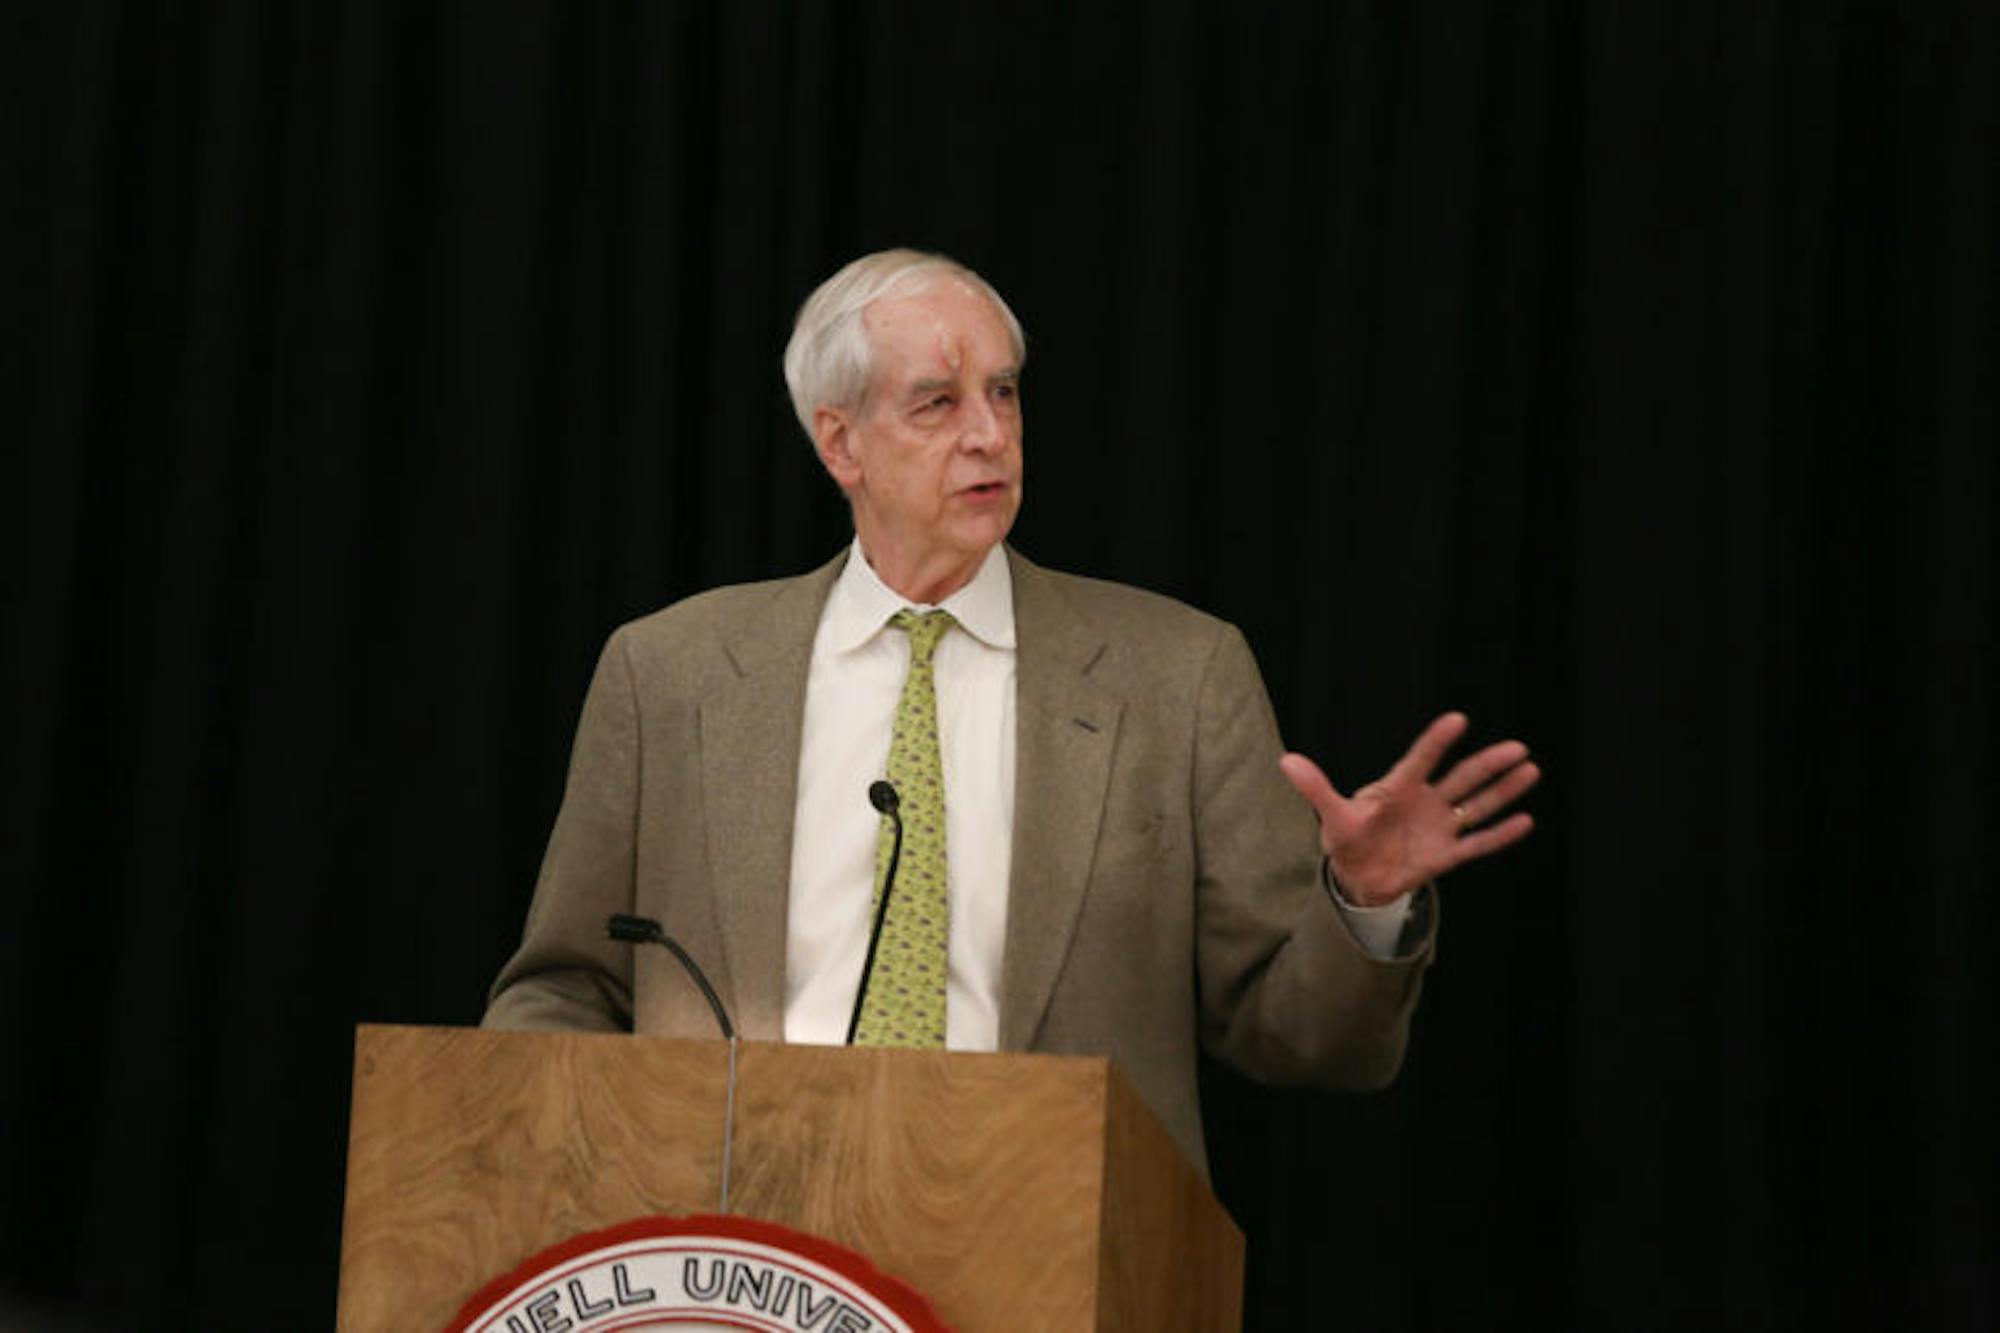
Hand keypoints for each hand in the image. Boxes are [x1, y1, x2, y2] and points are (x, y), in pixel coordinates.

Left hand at [1278, 712, 1539, 906]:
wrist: (1357, 876)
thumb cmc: (1347, 837)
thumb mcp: (1332, 814)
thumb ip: (1316, 788)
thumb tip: (1286, 760)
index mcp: (1398, 787)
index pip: (1420, 759)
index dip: (1437, 741)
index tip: (1458, 719)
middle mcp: (1425, 802)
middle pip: (1461, 778)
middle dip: (1488, 764)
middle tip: (1517, 747)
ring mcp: (1438, 827)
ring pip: (1476, 806)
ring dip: (1503, 791)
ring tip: (1530, 770)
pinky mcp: (1445, 855)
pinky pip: (1477, 844)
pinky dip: (1500, 834)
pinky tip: (1524, 820)